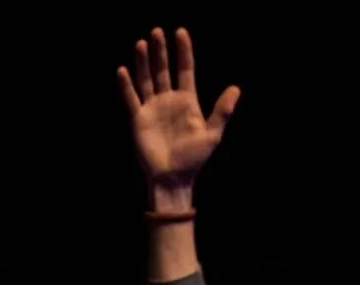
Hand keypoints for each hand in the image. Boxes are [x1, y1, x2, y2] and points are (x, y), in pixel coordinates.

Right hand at [118, 27, 239, 207]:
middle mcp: (169, 101)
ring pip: (147, 80)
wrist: (173, 179)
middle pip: (163, 70)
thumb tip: (236, 88)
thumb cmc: (194, 159)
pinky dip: (126, 86)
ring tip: (142, 43)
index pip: (185, 70)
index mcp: (188, 102)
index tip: (181, 33)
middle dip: (161, 51)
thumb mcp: (213, 134)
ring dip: (144, 62)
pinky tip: (123, 70)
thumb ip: (222, 110)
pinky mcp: (139, 120)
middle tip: (157, 31)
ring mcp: (153, 109)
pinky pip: (131, 99)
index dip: (184, 52)